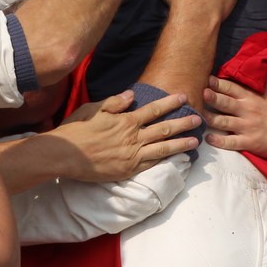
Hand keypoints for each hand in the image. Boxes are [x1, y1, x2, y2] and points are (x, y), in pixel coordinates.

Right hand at [55, 90, 200, 181]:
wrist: (67, 155)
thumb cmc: (77, 130)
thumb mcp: (93, 109)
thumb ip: (114, 102)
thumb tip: (131, 95)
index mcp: (125, 120)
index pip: (153, 110)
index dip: (170, 103)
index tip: (183, 97)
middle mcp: (133, 137)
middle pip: (164, 129)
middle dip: (183, 123)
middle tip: (199, 119)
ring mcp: (132, 155)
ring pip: (163, 148)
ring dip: (181, 143)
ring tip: (195, 140)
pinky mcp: (128, 170)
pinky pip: (152, 164)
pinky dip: (166, 160)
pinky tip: (177, 158)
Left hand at [203, 74, 266, 158]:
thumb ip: (263, 77)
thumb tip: (255, 61)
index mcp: (252, 97)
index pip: (231, 87)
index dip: (217, 83)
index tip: (206, 79)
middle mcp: (248, 110)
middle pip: (225, 102)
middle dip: (211, 97)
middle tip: (199, 93)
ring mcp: (248, 127)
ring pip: (223, 122)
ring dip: (209, 118)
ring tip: (197, 116)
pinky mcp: (250, 142)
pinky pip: (230, 142)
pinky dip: (218, 141)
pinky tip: (208, 138)